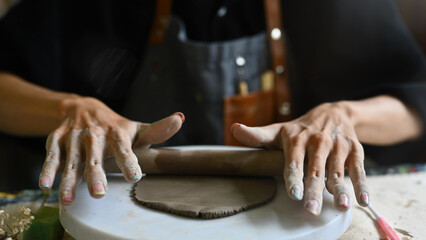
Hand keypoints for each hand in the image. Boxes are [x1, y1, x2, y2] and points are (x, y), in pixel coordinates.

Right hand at [38, 97, 183, 204]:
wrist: (83, 106)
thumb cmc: (116, 126)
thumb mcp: (136, 128)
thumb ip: (157, 130)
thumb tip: (180, 118)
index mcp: (117, 133)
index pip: (124, 148)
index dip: (129, 162)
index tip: (135, 176)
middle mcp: (95, 135)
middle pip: (95, 156)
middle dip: (96, 175)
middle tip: (99, 194)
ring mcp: (75, 137)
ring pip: (71, 159)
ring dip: (68, 179)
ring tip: (67, 199)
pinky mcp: (57, 139)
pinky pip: (52, 155)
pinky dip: (47, 169)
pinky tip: (45, 185)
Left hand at [231, 102, 368, 215]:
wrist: (334, 112)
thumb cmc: (300, 128)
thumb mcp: (278, 130)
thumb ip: (257, 135)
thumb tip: (234, 129)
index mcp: (296, 139)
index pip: (294, 161)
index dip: (294, 177)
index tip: (294, 194)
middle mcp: (318, 141)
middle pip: (315, 169)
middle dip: (314, 190)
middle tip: (312, 210)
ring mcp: (337, 146)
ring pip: (338, 170)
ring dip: (340, 188)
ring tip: (342, 206)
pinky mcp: (355, 150)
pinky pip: (359, 168)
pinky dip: (362, 184)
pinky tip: (363, 199)